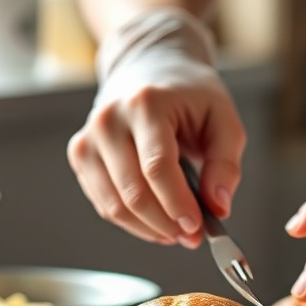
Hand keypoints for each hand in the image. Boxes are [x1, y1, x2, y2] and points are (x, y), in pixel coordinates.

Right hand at [67, 8, 245, 245]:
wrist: (150, 68)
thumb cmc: (190, 96)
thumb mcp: (223, 119)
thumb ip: (225, 163)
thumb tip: (218, 206)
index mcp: (146, 103)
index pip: (157, 166)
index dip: (178, 204)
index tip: (198, 227)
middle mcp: (109, 119)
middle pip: (133, 191)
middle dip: (165, 223)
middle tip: (192, 237)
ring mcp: (88, 137)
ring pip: (113, 205)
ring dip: (148, 228)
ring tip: (177, 232)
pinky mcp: (80, 154)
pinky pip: (103, 203)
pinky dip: (131, 221)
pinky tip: (156, 222)